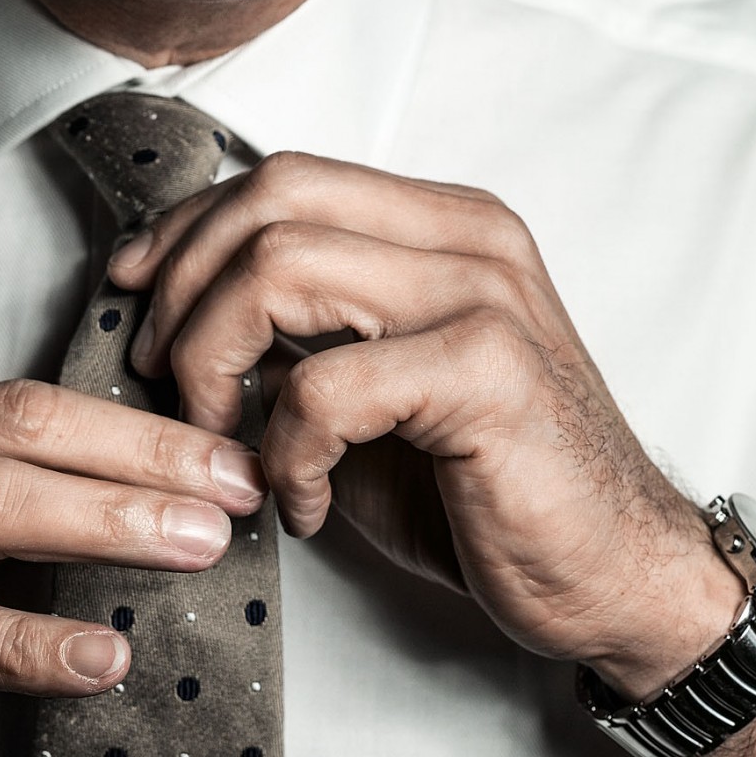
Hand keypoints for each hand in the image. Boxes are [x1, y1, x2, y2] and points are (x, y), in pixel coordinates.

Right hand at [0, 338, 265, 756]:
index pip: (23, 388)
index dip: (134, 417)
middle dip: (142, 452)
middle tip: (233, 482)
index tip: (221, 444)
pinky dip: (30, 641)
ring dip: (106, 520)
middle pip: (18, 424)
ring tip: (194, 544)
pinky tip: (101, 656)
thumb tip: (145, 470)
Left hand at [108, 153, 741, 698]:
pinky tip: (300, 501)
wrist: (619, 580)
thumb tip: (173, 304)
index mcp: (443, 223)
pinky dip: (284, 450)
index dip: (188, 226)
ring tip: (226, 441)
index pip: (282, 176)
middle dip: (186, 285)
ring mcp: (483, 295)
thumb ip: (300, 327)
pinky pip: (323, 384)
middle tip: (169, 376)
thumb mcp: (376, 385)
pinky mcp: (487, 372)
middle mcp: (467, 237)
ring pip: (280, 267)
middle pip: (271, 199)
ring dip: (218, 361)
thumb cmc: (489, 489)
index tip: (135, 289)